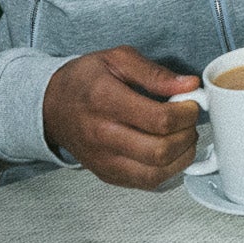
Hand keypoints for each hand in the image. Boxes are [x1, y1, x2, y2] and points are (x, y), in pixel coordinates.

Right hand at [43, 45, 200, 189]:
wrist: (51, 106)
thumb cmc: (83, 80)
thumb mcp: (117, 59)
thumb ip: (154, 73)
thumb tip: (188, 85)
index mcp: (106, 100)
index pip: (159, 119)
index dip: (186, 113)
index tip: (192, 103)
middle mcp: (103, 135)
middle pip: (160, 151)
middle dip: (187, 135)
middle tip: (190, 121)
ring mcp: (104, 160)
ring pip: (156, 173)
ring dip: (181, 157)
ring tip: (183, 137)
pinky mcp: (106, 174)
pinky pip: (145, 183)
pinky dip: (167, 171)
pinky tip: (170, 153)